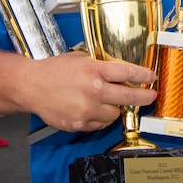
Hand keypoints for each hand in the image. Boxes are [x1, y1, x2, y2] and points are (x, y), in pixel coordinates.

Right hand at [25, 50, 156, 132]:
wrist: (31, 86)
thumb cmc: (54, 70)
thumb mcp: (80, 58)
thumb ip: (100, 65)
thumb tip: (120, 72)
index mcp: (94, 70)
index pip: (128, 74)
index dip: (144, 76)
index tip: (152, 78)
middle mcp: (93, 90)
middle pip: (130, 97)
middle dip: (145, 97)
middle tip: (151, 96)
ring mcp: (87, 109)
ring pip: (115, 114)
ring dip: (116, 107)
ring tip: (105, 100)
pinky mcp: (80, 123)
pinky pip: (101, 123)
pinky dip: (101, 117)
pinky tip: (93, 108)